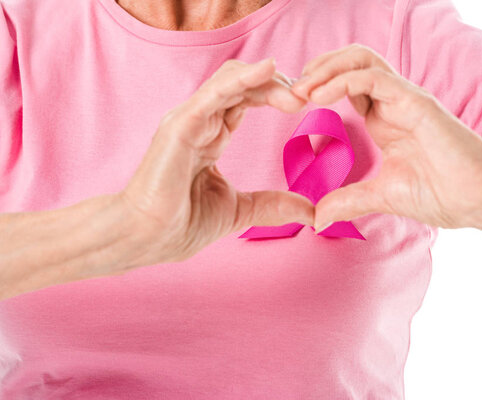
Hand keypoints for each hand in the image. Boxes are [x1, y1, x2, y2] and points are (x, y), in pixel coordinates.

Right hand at [119, 58, 313, 266]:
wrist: (146, 239)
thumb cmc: (181, 223)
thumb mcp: (240, 211)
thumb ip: (273, 206)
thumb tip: (311, 211)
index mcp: (212, 135)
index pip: (248, 99)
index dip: (278, 96)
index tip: (309, 104)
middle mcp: (201, 120)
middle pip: (245, 84)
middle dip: (279, 86)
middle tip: (309, 96)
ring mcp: (189, 119)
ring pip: (232, 80)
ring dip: (268, 80)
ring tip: (298, 92)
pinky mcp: (181, 125)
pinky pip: (214, 93)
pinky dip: (242, 79)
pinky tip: (269, 71)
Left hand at [291, 44, 481, 231]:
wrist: (478, 201)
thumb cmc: (441, 195)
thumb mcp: (381, 197)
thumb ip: (349, 201)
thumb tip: (318, 217)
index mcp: (385, 119)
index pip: (346, 87)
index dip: (318, 88)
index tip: (291, 104)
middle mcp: (393, 103)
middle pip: (351, 63)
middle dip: (317, 69)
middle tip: (290, 89)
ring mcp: (405, 98)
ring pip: (361, 60)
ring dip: (326, 68)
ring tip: (301, 87)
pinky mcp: (416, 101)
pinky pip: (374, 78)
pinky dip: (342, 81)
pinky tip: (319, 96)